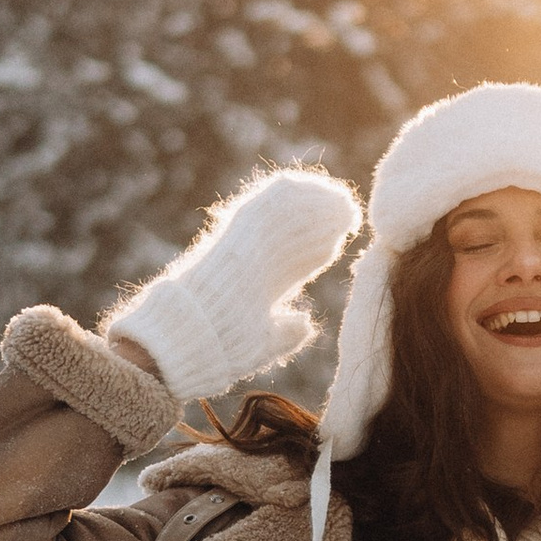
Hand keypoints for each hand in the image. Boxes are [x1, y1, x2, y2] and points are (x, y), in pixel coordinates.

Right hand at [104, 168, 360, 405]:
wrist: (190, 337)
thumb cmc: (222, 348)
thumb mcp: (262, 343)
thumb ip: (284, 333)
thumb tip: (306, 324)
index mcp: (255, 284)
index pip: (290, 259)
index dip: (316, 248)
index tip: (340, 242)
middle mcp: (251, 260)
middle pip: (291, 233)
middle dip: (320, 222)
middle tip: (349, 213)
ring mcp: (245, 244)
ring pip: (285, 215)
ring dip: (316, 206)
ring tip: (344, 202)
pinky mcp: (239, 232)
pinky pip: (270, 205)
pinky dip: (298, 195)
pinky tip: (324, 192)